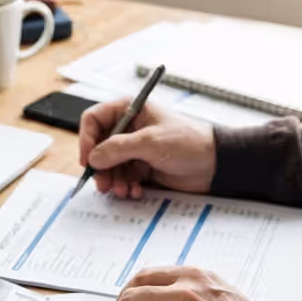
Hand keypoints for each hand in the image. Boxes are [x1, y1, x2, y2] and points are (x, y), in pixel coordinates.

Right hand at [78, 99, 215, 197]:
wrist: (214, 164)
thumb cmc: (189, 142)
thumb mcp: (151, 142)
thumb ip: (118, 149)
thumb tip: (93, 158)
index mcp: (130, 109)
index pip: (94, 119)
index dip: (87, 139)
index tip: (88, 160)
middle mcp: (129, 127)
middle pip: (99, 146)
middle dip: (100, 167)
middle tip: (103, 184)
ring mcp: (135, 148)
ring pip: (109, 165)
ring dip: (113, 180)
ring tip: (122, 190)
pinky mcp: (142, 166)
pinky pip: (122, 176)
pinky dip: (125, 185)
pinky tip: (134, 191)